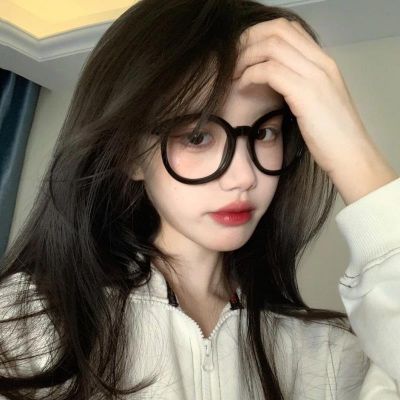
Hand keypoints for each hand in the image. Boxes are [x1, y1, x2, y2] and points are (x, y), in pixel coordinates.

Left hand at [233, 18, 376, 176]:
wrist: (350, 154)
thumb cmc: (332, 135)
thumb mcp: (319, 101)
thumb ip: (302, 84)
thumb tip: (276, 79)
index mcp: (324, 62)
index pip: (290, 29)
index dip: (261, 33)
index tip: (245, 50)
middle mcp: (321, 62)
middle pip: (278, 30)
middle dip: (249, 40)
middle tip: (234, 58)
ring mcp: (315, 75)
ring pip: (272, 47)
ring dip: (246, 58)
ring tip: (234, 73)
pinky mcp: (305, 93)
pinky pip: (269, 71)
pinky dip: (250, 75)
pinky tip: (242, 86)